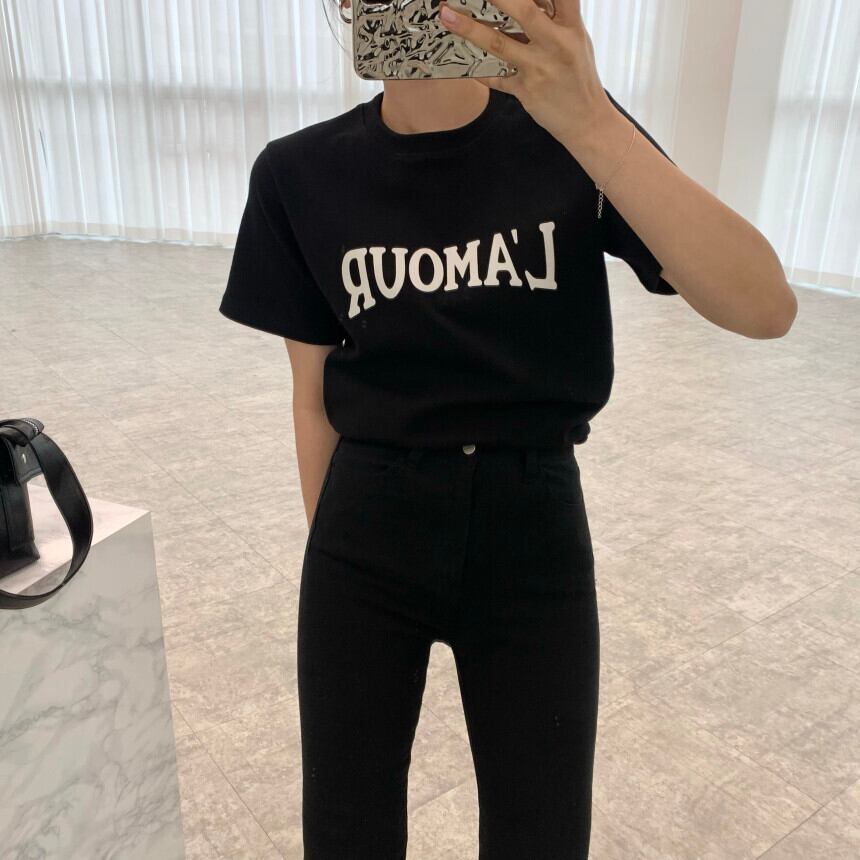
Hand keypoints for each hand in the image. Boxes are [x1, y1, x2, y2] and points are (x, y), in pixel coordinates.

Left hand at [438, 0, 615, 149]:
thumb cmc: (579, 76)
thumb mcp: (577, 41)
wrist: (586, 120)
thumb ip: (556, 19)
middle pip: (523, 11)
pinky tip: (463, 62)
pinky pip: (495, 78)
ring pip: (500, 44)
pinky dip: (478, 70)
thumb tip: (527, 2)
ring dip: (470, 29)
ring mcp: (539, 68)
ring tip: (447, 16)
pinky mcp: (526, 91)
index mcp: (572, 26)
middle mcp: (556, 44)